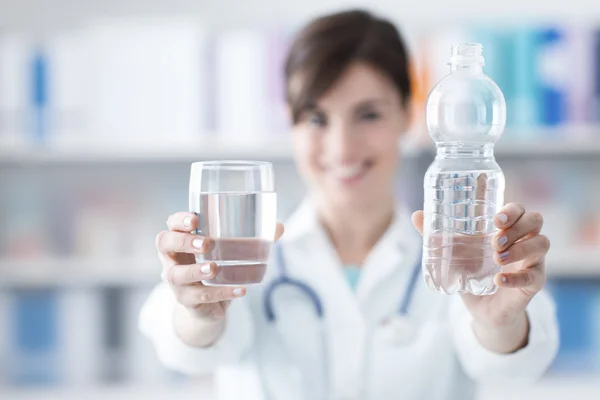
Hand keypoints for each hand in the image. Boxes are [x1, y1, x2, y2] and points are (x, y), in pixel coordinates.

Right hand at [156, 212, 284, 319]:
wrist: (209, 305)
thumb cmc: (217, 266)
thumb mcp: (230, 251)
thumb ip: (253, 237)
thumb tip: (279, 227)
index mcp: (181, 239)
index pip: (171, 224)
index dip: (179, 220)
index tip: (196, 218)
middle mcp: (173, 258)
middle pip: (164, 243)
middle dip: (182, 241)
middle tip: (205, 242)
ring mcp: (176, 281)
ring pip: (175, 274)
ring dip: (195, 270)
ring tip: (214, 268)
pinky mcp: (187, 300)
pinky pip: (200, 297)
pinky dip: (221, 293)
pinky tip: (239, 289)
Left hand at [412, 202, 549, 351]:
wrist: (482, 309)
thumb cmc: (471, 272)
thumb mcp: (454, 254)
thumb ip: (436, 235)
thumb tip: (416, 215)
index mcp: (508, 229)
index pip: (519, 210)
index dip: (512, 210)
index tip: (495, 220)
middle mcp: (524, 240)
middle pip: (535, 220)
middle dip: (517, 227)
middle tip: (495, 241)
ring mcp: (532, 261)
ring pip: (541, 244)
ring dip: (519, 248)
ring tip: (497, 258)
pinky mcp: (534, 283)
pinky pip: (534, 276)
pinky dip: (515, 277)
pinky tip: (498, 280)